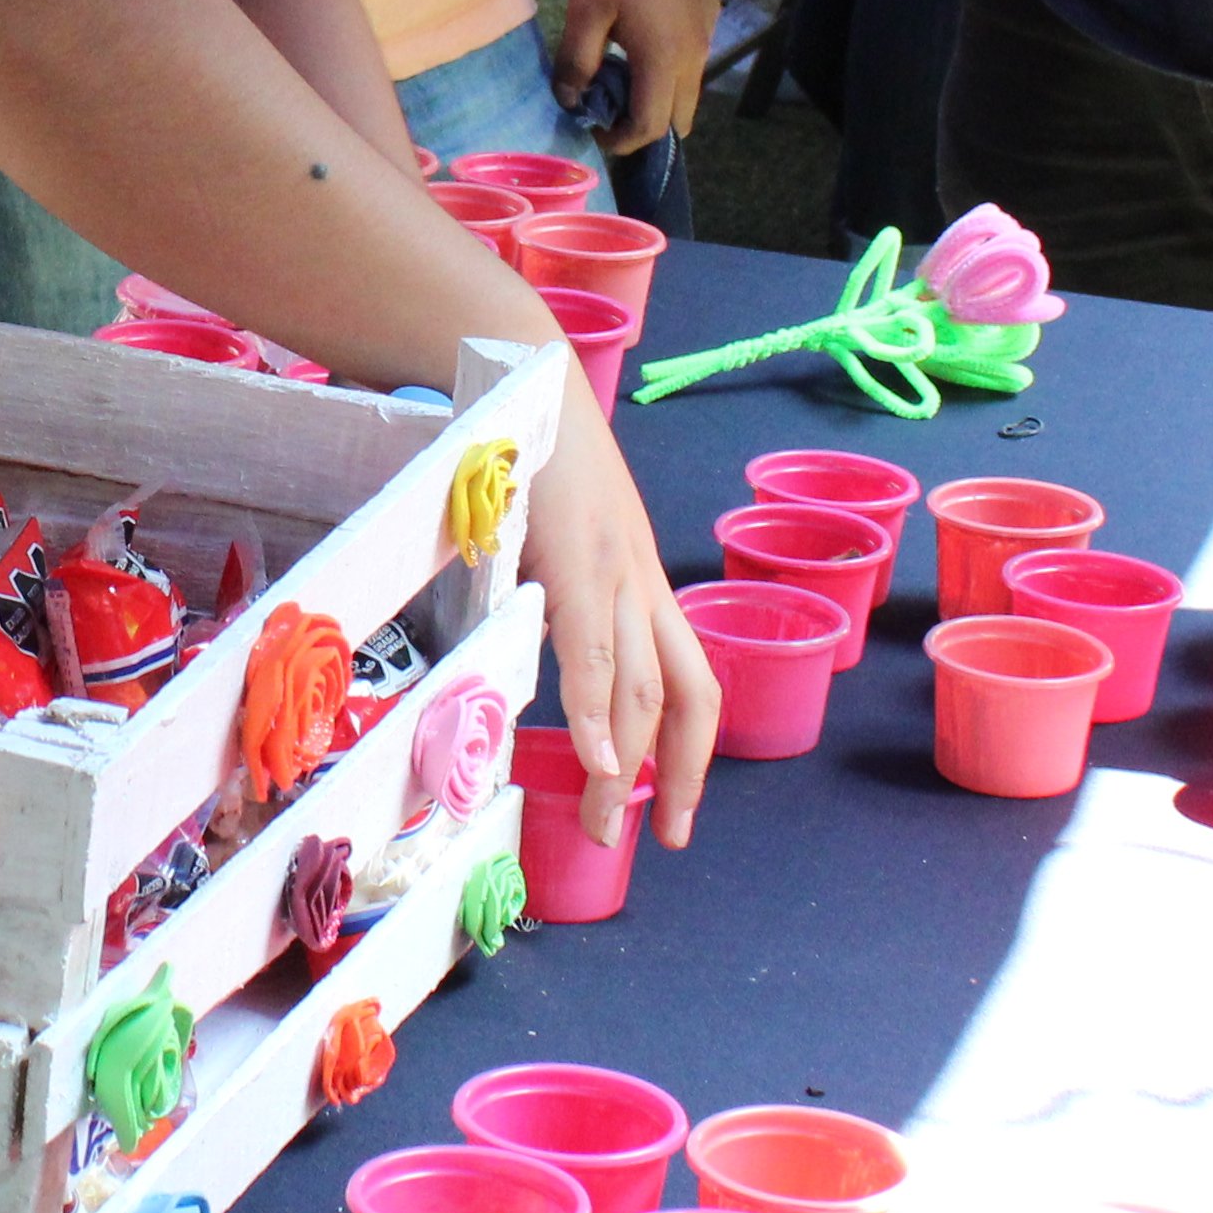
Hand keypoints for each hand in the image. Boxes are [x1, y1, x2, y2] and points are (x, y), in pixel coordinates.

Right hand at [521, 370, 721, 848]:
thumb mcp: (560, 533)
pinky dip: (595, 711)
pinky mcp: (578, 558)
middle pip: (685, 695)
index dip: (688, 753)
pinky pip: (591, 650)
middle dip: (674, 776)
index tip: (671, 813)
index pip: (687, 681)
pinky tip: (593, 759)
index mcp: (638, 581)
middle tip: (653, 839)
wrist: (525, 372)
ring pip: (642, 686)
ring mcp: (615, 570)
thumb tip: (538, 652)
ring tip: (600, 821)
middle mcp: (641, 581)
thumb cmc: (530, 452)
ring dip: (624, 765)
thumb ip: (563, 593)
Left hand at [556, 0, 718, 154]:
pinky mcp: (707, 9)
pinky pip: (691, 56)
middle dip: (643, 126)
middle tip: (604, 110)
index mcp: (665, 58)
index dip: (618, 140)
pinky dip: (667, 68)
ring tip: (614, 72)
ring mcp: (706, 29)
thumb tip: (571, 99)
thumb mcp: (586, 8)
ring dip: (656, 95)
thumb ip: (577, 61)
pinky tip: (635, 38)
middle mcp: (695, 51)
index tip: (590, 129)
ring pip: (687, 86)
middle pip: (678, 116)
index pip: (649, 126)